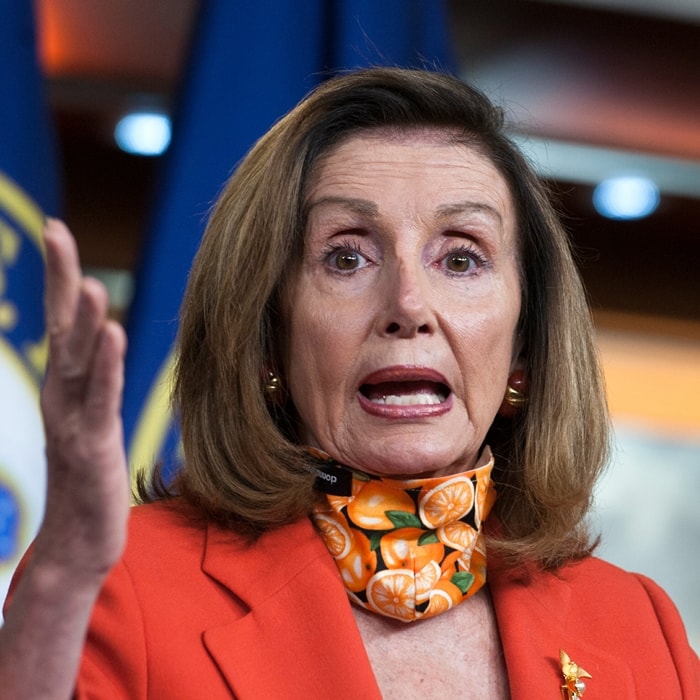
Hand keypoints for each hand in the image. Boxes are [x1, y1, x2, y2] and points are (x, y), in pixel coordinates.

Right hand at [35, 219, 128, 579]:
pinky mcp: (94, 446)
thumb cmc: (88, 476)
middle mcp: (63, 395)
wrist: (78, 542)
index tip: (56, 229)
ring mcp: (74, 420)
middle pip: (61, 327)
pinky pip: (101, 401)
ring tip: (91, 281)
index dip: (60, 276)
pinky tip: (113, 336)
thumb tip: (105, 343)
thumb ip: (94, 380)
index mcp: (66, 385)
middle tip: (55, 230)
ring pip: (77, 361)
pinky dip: (106, 368)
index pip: (63, 320)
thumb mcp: (91, 418)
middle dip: (59, 278)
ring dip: (84, 321)